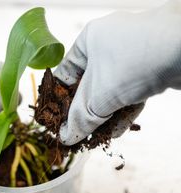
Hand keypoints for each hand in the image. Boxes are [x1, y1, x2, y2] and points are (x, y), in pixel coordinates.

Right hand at [54, 0, 180, 144]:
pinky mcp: (149, 68)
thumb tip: (65, 137)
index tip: (57, 120)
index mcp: (88, 42)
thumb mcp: (99, 96)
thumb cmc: (134, 63)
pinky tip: (117, 130)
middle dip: (86, 113)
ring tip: (97, 138)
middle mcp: (108, 47)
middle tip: (79, 133)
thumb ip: (80, 119)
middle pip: (89, 87)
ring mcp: (131, 57)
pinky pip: (128, 92)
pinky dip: (123, 111)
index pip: (65, 75)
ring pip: (110, 92)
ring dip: (104, 117)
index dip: (59, 100)